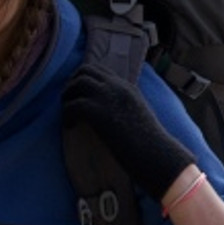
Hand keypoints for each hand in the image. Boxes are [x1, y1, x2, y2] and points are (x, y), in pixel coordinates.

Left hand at [61, 65, 194, 201]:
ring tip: (68, 115)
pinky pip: (72, 105)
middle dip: (72, 84)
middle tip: (69, 101)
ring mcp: (108, 97)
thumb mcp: (139, 117)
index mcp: (127, 87)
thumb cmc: (150, 144)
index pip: (101, 70)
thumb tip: (109, 114)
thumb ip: (125, 108)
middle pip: (85, 70)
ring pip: (76, 83)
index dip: (85, 79)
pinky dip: (67, 114)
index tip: (79, 93)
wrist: (156, 155)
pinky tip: (71, 127)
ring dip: (68, 97)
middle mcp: (117, 87)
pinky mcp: (98, 112)